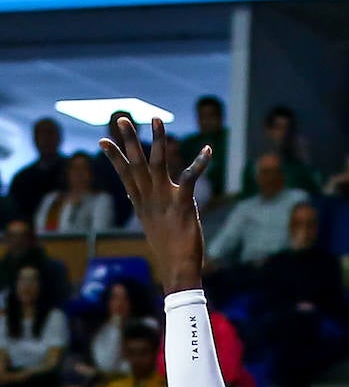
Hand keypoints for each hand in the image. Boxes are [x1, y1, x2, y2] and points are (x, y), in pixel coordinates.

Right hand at [98, 117, 209, 292]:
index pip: (125, 175)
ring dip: (157, 140)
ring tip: (156, 119)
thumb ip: (149, 212)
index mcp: (142, 204)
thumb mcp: (154, 227)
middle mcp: (150, 198)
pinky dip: (200, 163)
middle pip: (136, 163)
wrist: (177, 268)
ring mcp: (165, 199)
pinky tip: (207, 149)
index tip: (103, 140)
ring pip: (158, 163)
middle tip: (120, 118)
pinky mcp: (183, 203)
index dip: (114, 157)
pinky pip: (191, 177)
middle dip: (128, 140)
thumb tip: (144, 207)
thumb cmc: (169, 252)